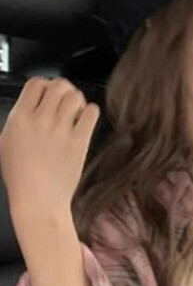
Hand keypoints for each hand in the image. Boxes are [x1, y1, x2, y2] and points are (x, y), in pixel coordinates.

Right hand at [2, 75, 98, 257]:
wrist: (37, 202)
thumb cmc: (20, 178)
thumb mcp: (5, 143)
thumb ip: (16, 120)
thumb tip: (28, 106)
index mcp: (19, 118)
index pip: (36, 83)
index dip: (44, 86)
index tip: (48, 94)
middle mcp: (40, 120)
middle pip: (59, 85)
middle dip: (64, 91)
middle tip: (65, 102)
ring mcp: (60, 130)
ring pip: (76, 96)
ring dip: (77, 101)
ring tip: (75, 113)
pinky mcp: (79, 141)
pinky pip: (91, 112)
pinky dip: (89, 113)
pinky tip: (84, 122)